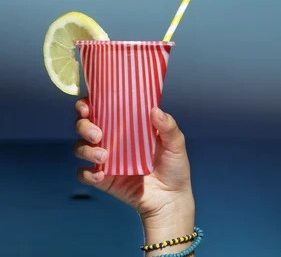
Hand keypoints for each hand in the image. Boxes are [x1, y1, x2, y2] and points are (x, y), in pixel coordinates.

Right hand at [73, 98, 194, 223]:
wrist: (172, 198)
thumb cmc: (175, 167)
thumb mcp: (176, 144)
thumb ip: (168, 127)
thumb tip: (155, 110)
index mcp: (128, 126)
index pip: (102, 109)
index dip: (88, 104)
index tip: (88, 106)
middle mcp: (113, 140)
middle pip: (84, 126)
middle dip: (84, 126)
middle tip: (97, 134)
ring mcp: (106, 160)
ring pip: (80, 147)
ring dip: (86, 149)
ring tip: (103, 157)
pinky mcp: (104, 179)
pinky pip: (84, 174)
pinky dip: (87, 173)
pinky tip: (101, 175)